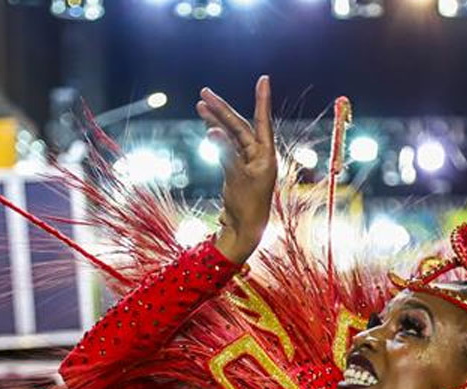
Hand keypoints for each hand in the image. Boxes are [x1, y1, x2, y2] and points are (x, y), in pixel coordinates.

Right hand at [196, 76, 276, 264]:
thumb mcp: (235, 178)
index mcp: (266, 156)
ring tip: (200, 105)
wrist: (245, 230)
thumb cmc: (246, 207)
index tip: (264, 79)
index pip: (262, 122)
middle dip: (223, 110)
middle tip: (205, 93)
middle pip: (240, 126)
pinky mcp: (238, 169)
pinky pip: (227, 146)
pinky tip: (207, 125)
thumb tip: (212, 130)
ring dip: (217, 121)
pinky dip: (218, 136)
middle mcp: (259, 155)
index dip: (262, 100)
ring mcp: (248, 161)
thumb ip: (225, 153)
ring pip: (232, 135)